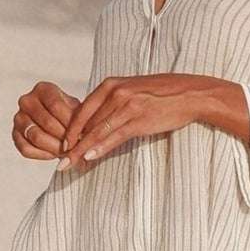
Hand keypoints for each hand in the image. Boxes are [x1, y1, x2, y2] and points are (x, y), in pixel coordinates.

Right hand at [12, 81, 78, 161]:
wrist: (57, 122)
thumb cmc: (67, 114)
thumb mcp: (76, 109)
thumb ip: (78, 117)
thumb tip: (82, 133)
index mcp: (42, 89)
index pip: (55, 105)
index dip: (70, 122)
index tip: (81, 134)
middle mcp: (27, 101)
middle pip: (46, 122)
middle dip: (64, 137)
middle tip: (76, 145)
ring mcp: (18, 118)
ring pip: (36, 136)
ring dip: (54, 147)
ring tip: (66, 151)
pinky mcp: (15, 134)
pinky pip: (26, 149)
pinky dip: (42, 154)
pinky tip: (53, 154)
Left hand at [60, 74, 249, 170]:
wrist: (189, 94)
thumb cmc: (160, 94)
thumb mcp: (131, 91)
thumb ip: (112, 103)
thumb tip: (95, 123)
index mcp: (110, 85)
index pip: (82, 110)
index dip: (69, 131)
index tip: (61, 147)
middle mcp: (115, 93)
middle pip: (86, 123)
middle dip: (71, 145)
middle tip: (60, 162)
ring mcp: (127, 105)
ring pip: (96, 131)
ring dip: (80, 151)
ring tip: (69, 165)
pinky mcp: (139, 119)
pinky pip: (114, 136)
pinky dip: (100, 148)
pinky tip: (89, 157)